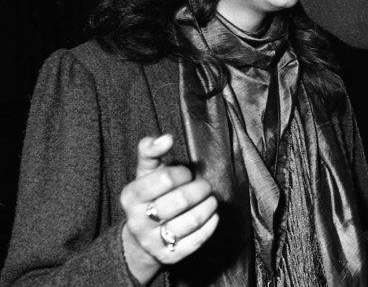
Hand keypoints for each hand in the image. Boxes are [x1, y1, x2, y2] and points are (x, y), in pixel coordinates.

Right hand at [120, 135, 219, 283]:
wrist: (142, 235)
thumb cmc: (150, 194)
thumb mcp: (146, 171)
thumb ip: (151, 149)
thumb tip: (166, 137)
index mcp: (130, 195)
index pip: (164, 179)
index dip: (182, 173)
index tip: (186, 173)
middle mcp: (137, 220)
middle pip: (178, 201)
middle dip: (199, 189)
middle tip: (205, 186)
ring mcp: (152, 241)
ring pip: (189, 222)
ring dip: (207, 207)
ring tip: (211, 199)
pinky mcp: (169, 256)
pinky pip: (196, 241)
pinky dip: (210, 225)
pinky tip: (212, 215)